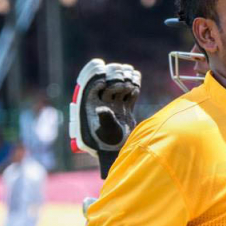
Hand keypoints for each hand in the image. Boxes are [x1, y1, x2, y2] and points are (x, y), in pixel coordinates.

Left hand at [70, 59, 141, 178]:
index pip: (89, 81)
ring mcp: (113, 103)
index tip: (105, 74)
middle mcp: (99, 101)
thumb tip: (101, 108)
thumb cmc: (108, 145)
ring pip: (118, 81)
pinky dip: (134, 86)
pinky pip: (128, 91)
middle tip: (123, 83)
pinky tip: (136, 88)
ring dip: (126, 78)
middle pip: (106, 77)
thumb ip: (105, 119)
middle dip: (115, 75)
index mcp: (89, 104)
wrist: (120, 153)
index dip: (96, 73)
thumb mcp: (105, 132)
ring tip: (131, 84)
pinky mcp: (124, 107)